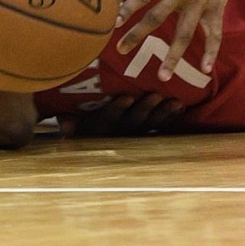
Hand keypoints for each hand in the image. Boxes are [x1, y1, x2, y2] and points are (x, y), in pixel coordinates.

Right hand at [58, 94, 183, 136]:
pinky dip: (171, 117)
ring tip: (175, 102)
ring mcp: (136, 132)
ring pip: (151, 124)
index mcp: (101, 127)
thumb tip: (63, 123)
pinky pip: (161, 126)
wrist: (96, 150)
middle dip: (146, 109)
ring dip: (163, 113)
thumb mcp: (74, 128)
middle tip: (156, 95)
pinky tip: (181, 107)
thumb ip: (68, 124)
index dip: (118, 109)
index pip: (109, 118)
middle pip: (134, 121)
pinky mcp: (147, 130)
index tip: (126, 98)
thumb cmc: (82, 127)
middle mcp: (120, 131)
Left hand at [112, 0, 240, 80]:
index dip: (128, 8)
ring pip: (185, 32)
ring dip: (174, 56)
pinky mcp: (216, 7)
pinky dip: (211, 51)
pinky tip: (204, 69)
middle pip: (158, 16)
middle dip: (138, 35)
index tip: (115, 24)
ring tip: (163, 76)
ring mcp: (201, 1)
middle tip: (121, 51)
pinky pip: (214, 33)